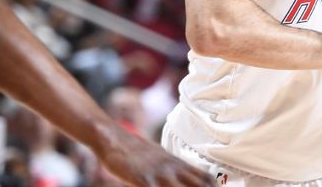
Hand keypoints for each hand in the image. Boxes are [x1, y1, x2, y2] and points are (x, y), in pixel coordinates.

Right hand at [96, 125, 213, 185]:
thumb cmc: (138, 153)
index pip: (206, 177)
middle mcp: (173, 168)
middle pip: (199, 185)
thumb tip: (187, 180)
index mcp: (178, 163)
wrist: (116, 139)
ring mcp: (160, 173)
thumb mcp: (161, 160)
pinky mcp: (144, 178)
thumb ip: (174, 170)